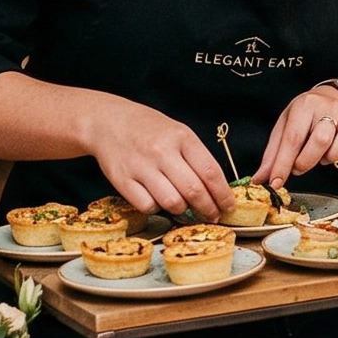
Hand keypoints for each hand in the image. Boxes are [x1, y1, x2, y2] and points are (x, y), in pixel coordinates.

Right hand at [85, 97, 230, 217]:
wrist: (108, 121)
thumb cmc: (149, 129)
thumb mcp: (178, 132)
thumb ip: (196, 157)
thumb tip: (217, 189)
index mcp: (182, 137)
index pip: (211, 172)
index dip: (223, 194)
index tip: (229, 206)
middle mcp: (162, 152)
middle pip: (194, 191)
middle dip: (208, 209)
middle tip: (213, 216)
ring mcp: (141, 166)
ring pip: (172, 202)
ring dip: (182, 210)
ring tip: (184, 207)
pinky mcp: (122, 180)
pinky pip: (147, 206)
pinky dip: (157, 208)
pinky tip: (158, 200)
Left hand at [256, 87, 337, 184]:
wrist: (336, 100)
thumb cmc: (307, 118)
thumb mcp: (285, 127)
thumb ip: (273, 154)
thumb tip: (260, 180)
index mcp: (305, 105)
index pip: (293, 138)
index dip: (283, 164)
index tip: (276, 183)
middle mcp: (330, 108)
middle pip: (320, 140)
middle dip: (306, 162)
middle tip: (300, 165)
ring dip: (329, 158)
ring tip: (323, 153)